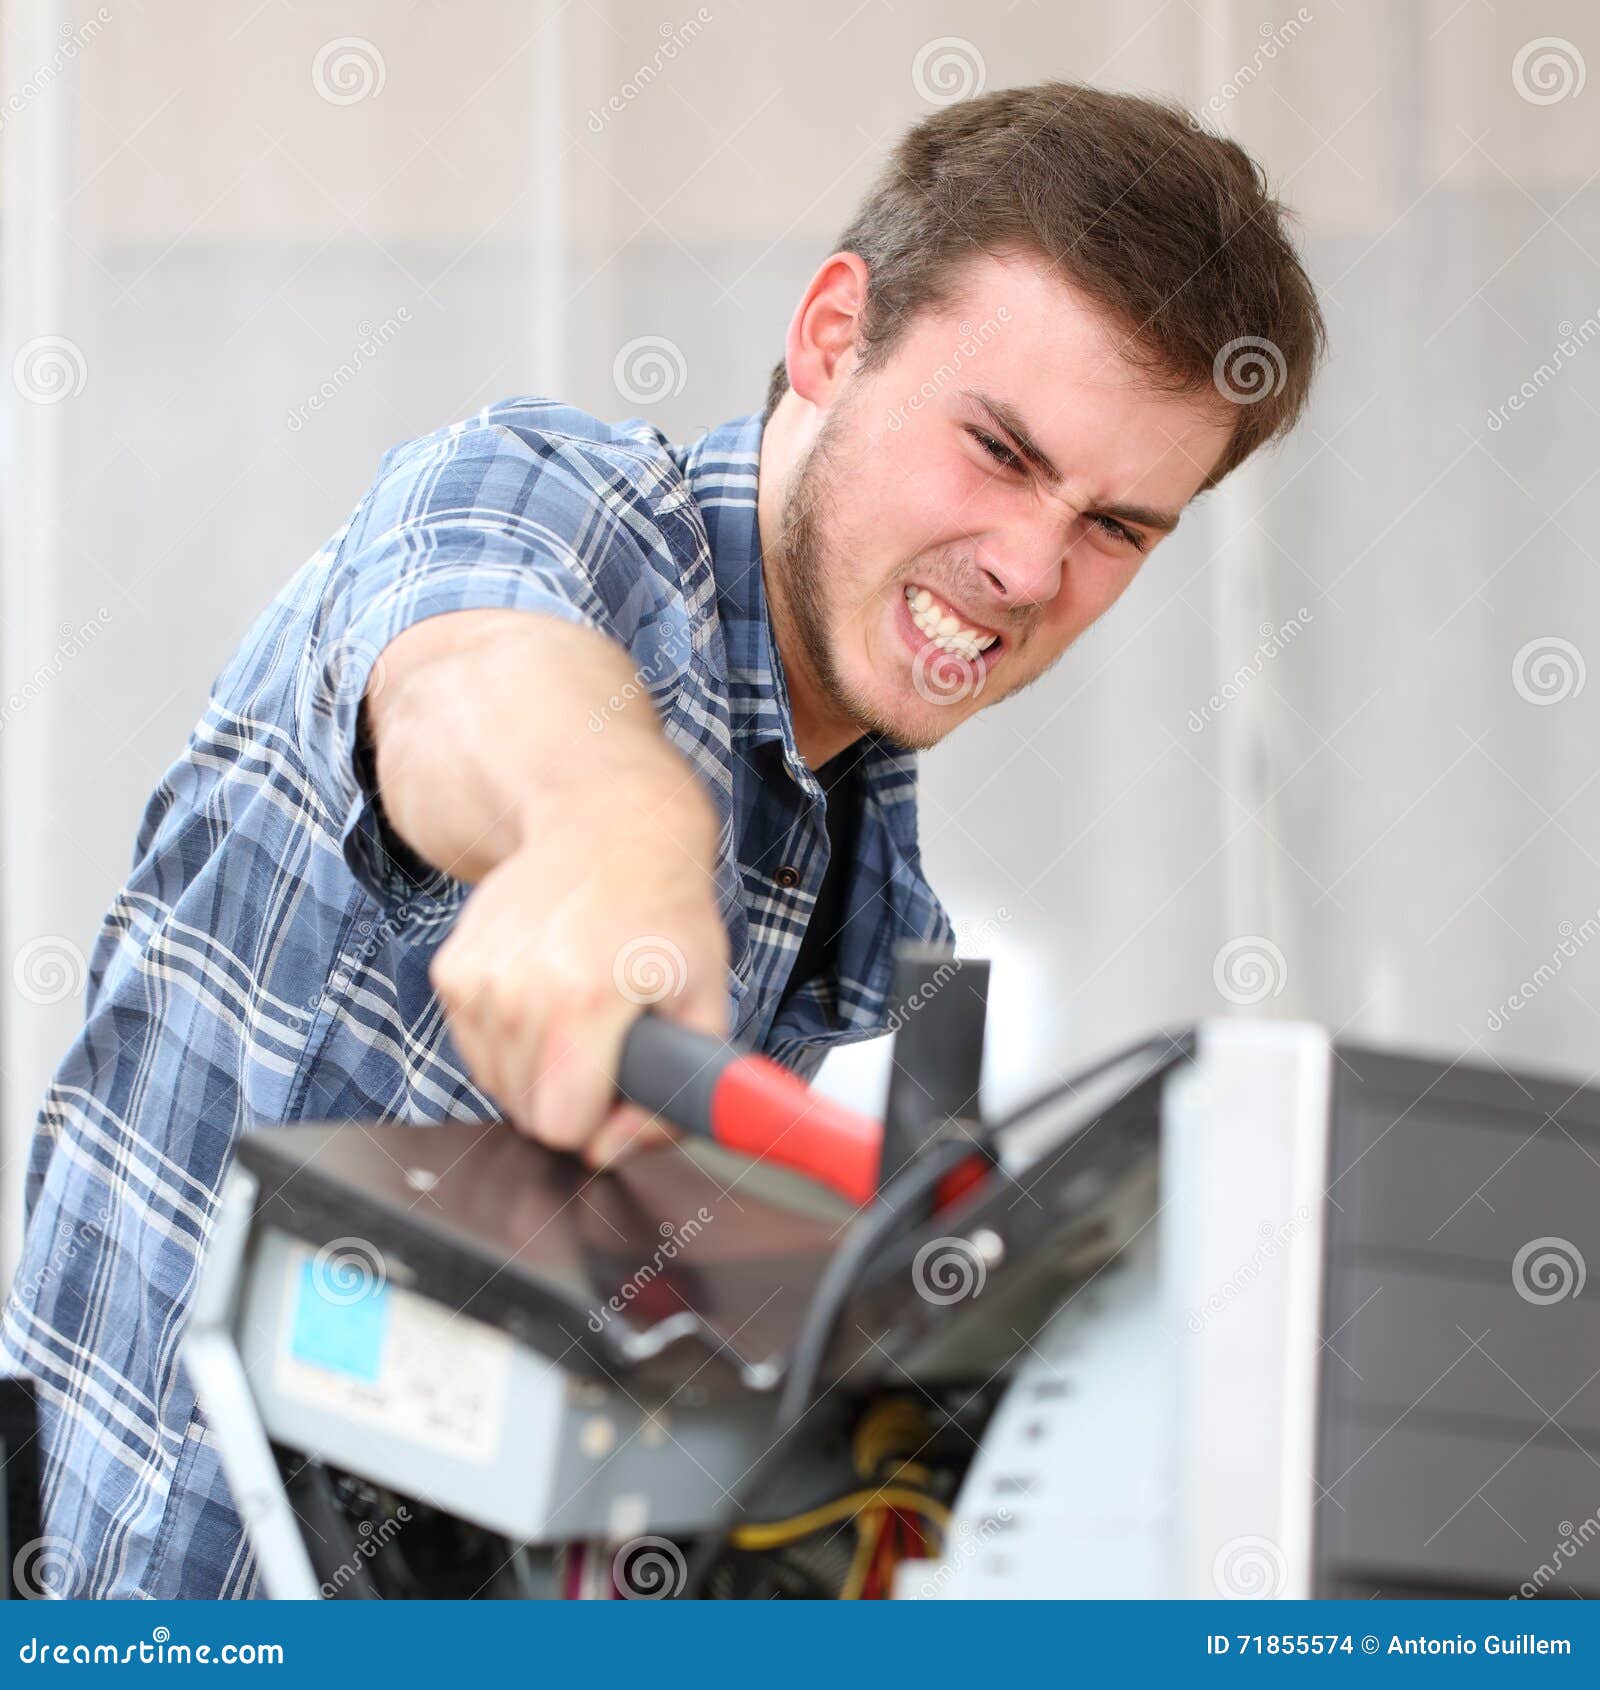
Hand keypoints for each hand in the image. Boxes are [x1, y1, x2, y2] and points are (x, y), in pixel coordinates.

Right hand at [429, 776, 729, 1168]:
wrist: (604, 827)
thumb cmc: (661, 911)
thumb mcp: (707, 997)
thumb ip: (676, 1092)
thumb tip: (612, 1152)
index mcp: (582, 1001)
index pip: (563, 1127)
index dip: (602, 1120)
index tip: (624, 1084)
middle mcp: (515, 992)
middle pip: (528, 1114)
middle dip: (574, 1096)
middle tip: (609, 1041)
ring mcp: (475, 982)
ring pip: (498, 1087)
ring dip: (542, 1071)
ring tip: (581, 1012)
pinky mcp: (450, 973)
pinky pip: (477, 1051)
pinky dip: (511, 1040)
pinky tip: (546, 994)